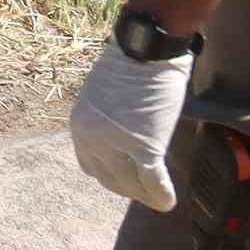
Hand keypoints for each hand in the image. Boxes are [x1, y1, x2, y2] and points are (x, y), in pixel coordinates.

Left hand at [71, 29, 193, 211]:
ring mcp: (115, 144)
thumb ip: (106, 121)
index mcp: (80, 126)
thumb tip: (120, 138)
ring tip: (159, 196)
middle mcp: (91, 139)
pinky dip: (160, 194)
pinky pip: (151, 181)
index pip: (90, 165)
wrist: (146, 48)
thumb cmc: (131, 63)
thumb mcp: (103, 95)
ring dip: (144, 193)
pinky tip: (168, 202)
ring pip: (130, 184)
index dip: (110, 174)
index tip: (126, 176)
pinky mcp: (142, 146)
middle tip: (146, 190)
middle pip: (109, 179)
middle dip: (128, 187)